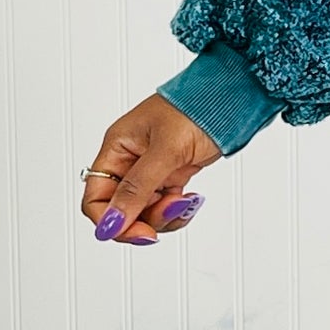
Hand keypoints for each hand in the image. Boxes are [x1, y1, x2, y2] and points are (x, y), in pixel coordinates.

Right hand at [80, 94, 222, 245]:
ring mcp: (151, 168)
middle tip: (168, 212)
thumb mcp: (166, 149)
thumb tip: (111, 223)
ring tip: (185, 201)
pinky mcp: (171, 174)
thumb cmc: (197, 108)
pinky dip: (177, 210)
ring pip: (144, 212)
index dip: (110, 220)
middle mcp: (130, 159)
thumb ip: (137, 187)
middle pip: (120, 210)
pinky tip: (191, 200)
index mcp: (118, 147)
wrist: (232, 97)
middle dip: (144, 219)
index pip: (96, 197)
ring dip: (164, 215)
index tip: (136, 232)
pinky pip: (164, 205)